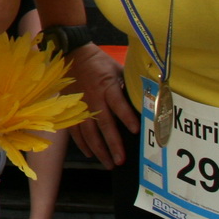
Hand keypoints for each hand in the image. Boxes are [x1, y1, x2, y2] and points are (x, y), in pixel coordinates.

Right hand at [66, 43, 137, 168]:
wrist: (72, 54)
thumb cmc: (99, 62)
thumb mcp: (117, 68)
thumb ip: (128, 84)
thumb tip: (146, 98)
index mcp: (107, 87)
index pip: (118, 104)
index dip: (127, 117)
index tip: (136, 130)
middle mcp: (94, 99)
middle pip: (104, 124)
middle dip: (113, 144)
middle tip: (121, 161)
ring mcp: (80, 106)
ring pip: (89, 132)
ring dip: (98, 149)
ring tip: (108, 163)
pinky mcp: (71, 108)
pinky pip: (75, 129)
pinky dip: (82, 143)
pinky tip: (90, 153)